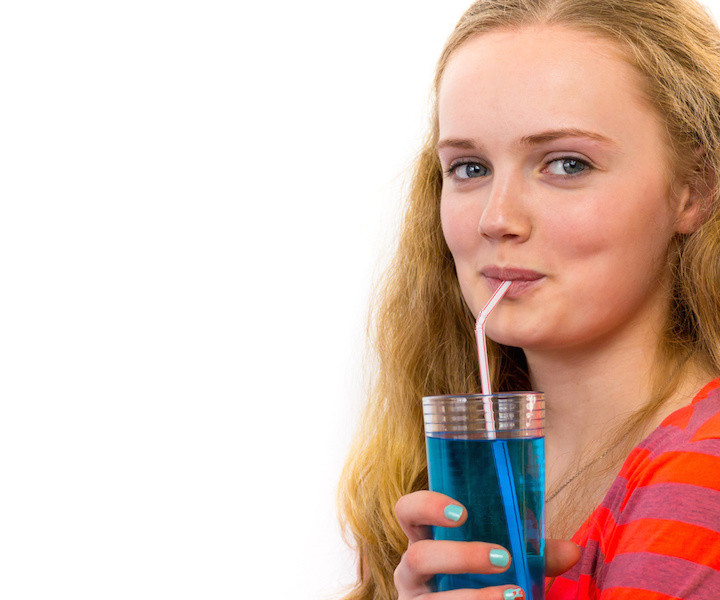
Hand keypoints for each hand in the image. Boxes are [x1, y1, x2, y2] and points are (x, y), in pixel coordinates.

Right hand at [394, 491, 579, 598]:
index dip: (426, 506)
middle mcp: (411, 570)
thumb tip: (572, 551)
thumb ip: (531, 555)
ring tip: (516, 594)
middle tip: (503, 557)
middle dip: (461, 557)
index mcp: (424, 539)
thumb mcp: (501, 562)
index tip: (462, 512)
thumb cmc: (482, 580)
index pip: (407, 511)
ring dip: (476, 597)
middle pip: (418, 556)